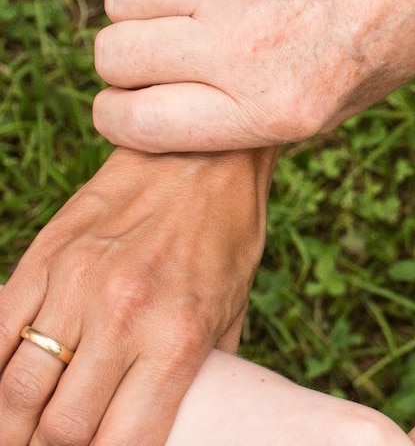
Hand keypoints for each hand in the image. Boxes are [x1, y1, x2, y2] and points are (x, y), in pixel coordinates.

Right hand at [0, 147, 274, 443]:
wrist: (203, 157)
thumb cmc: (226, 237)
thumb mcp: (231, 311)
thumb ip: (201, 372)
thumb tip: (183, 420)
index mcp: (179, 338)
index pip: (122, 443)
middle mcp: (124, 317)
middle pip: (58, 427)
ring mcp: (77, 285)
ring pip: (14, 390)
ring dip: (11, 425)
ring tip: (21, 432)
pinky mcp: (45, 256)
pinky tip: (4, 386)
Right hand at [92, 0, 414, 152]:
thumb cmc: (390, 34)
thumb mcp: (340, 106)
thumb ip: (256, 120)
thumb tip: (179, 119)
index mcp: (277, 109)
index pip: (135, 124)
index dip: (119, 118)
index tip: (128, 106)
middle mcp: (247, 47)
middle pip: (116, 56)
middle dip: (129, 63)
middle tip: (164, 54)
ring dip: (140, 8)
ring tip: (182, 7)